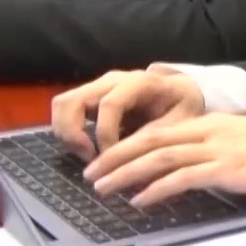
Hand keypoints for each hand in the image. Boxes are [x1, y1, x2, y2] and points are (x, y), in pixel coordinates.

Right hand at [51, 68, 205, 160]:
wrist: (181, 93)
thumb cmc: (182, 108)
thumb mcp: (178, 125)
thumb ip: (152, 140)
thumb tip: (127, 165)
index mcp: (138, 83)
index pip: (109, 105)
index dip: (106, 134)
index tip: (112, 158)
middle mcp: (112, 80)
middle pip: (72, 101)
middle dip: (73, 134)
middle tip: (89, 159)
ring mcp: (98, 86)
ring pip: (62, 104)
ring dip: (67, 134)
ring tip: (87, 156)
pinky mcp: (90, 96)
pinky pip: (66, 111)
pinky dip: (68, 132)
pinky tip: (88, 150)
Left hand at [84, 114, 245, 207]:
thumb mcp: (243, 142)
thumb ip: (215, 149)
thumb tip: (190, 168)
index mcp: (211, 123)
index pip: (158, 130)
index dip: (127, 145)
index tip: (105, 159)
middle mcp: (209, 131)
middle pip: (151, 140)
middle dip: (116, 157)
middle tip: (90, 174)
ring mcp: (217, 149)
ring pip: (160, 157)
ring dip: (127, 173)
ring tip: (103, 188)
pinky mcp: (227, 169)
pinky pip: (182, 178)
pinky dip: (156, 189)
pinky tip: (139, 201)